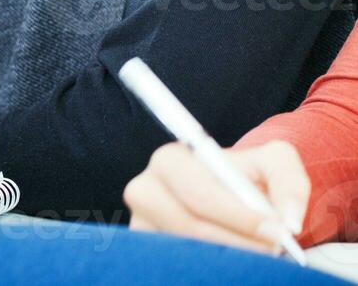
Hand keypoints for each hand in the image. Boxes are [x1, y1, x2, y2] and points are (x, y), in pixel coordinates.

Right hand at [124, 140, 309, 252]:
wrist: (227, 198)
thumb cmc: (246, 180)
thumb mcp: (272, 163)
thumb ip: (289, 181)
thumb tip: (288, 222)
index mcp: (170, 161)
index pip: (200, 194)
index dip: (241, 217)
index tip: (277, 232)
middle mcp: (144, 190)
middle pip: (191, 227)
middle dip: (240, 242)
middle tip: (274, 250)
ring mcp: (140, 224)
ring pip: (188, 252)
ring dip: (229, 258)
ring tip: (254, 252)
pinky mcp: (144, 249)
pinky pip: (178, 267)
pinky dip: (211, 268)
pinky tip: (230, 260)